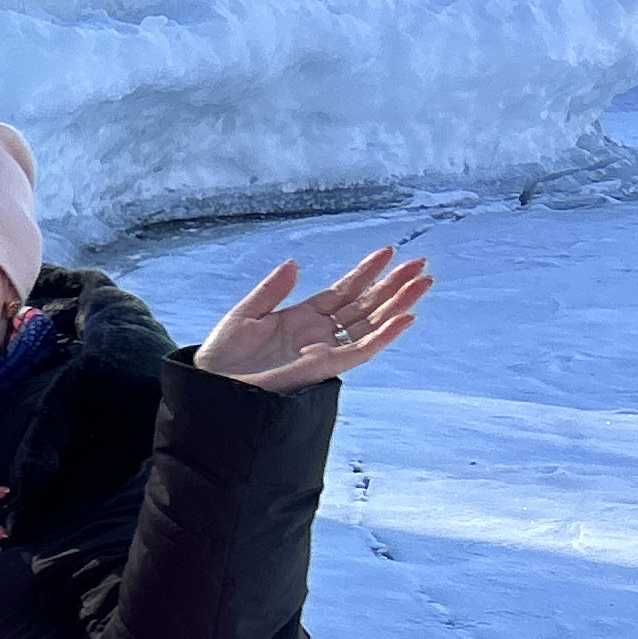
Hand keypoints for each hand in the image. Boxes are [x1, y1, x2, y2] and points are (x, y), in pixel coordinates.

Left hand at [197, 247, 429, 390]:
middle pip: (365, 305)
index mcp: (302, 317)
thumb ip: (272, 290)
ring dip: (399, 304)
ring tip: (424, 282)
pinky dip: (385, 335)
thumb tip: (295, 263)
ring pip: (371, 324)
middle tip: (420, 263)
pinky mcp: (325, 367)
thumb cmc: (223, 355)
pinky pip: (362, 350)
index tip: (388, 251)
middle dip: (392, 285)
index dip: (366, 272)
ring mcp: (325, 349)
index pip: (343, 291)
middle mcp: (319, 332)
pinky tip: (406, 317)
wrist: (213, 387)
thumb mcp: (245, 314)